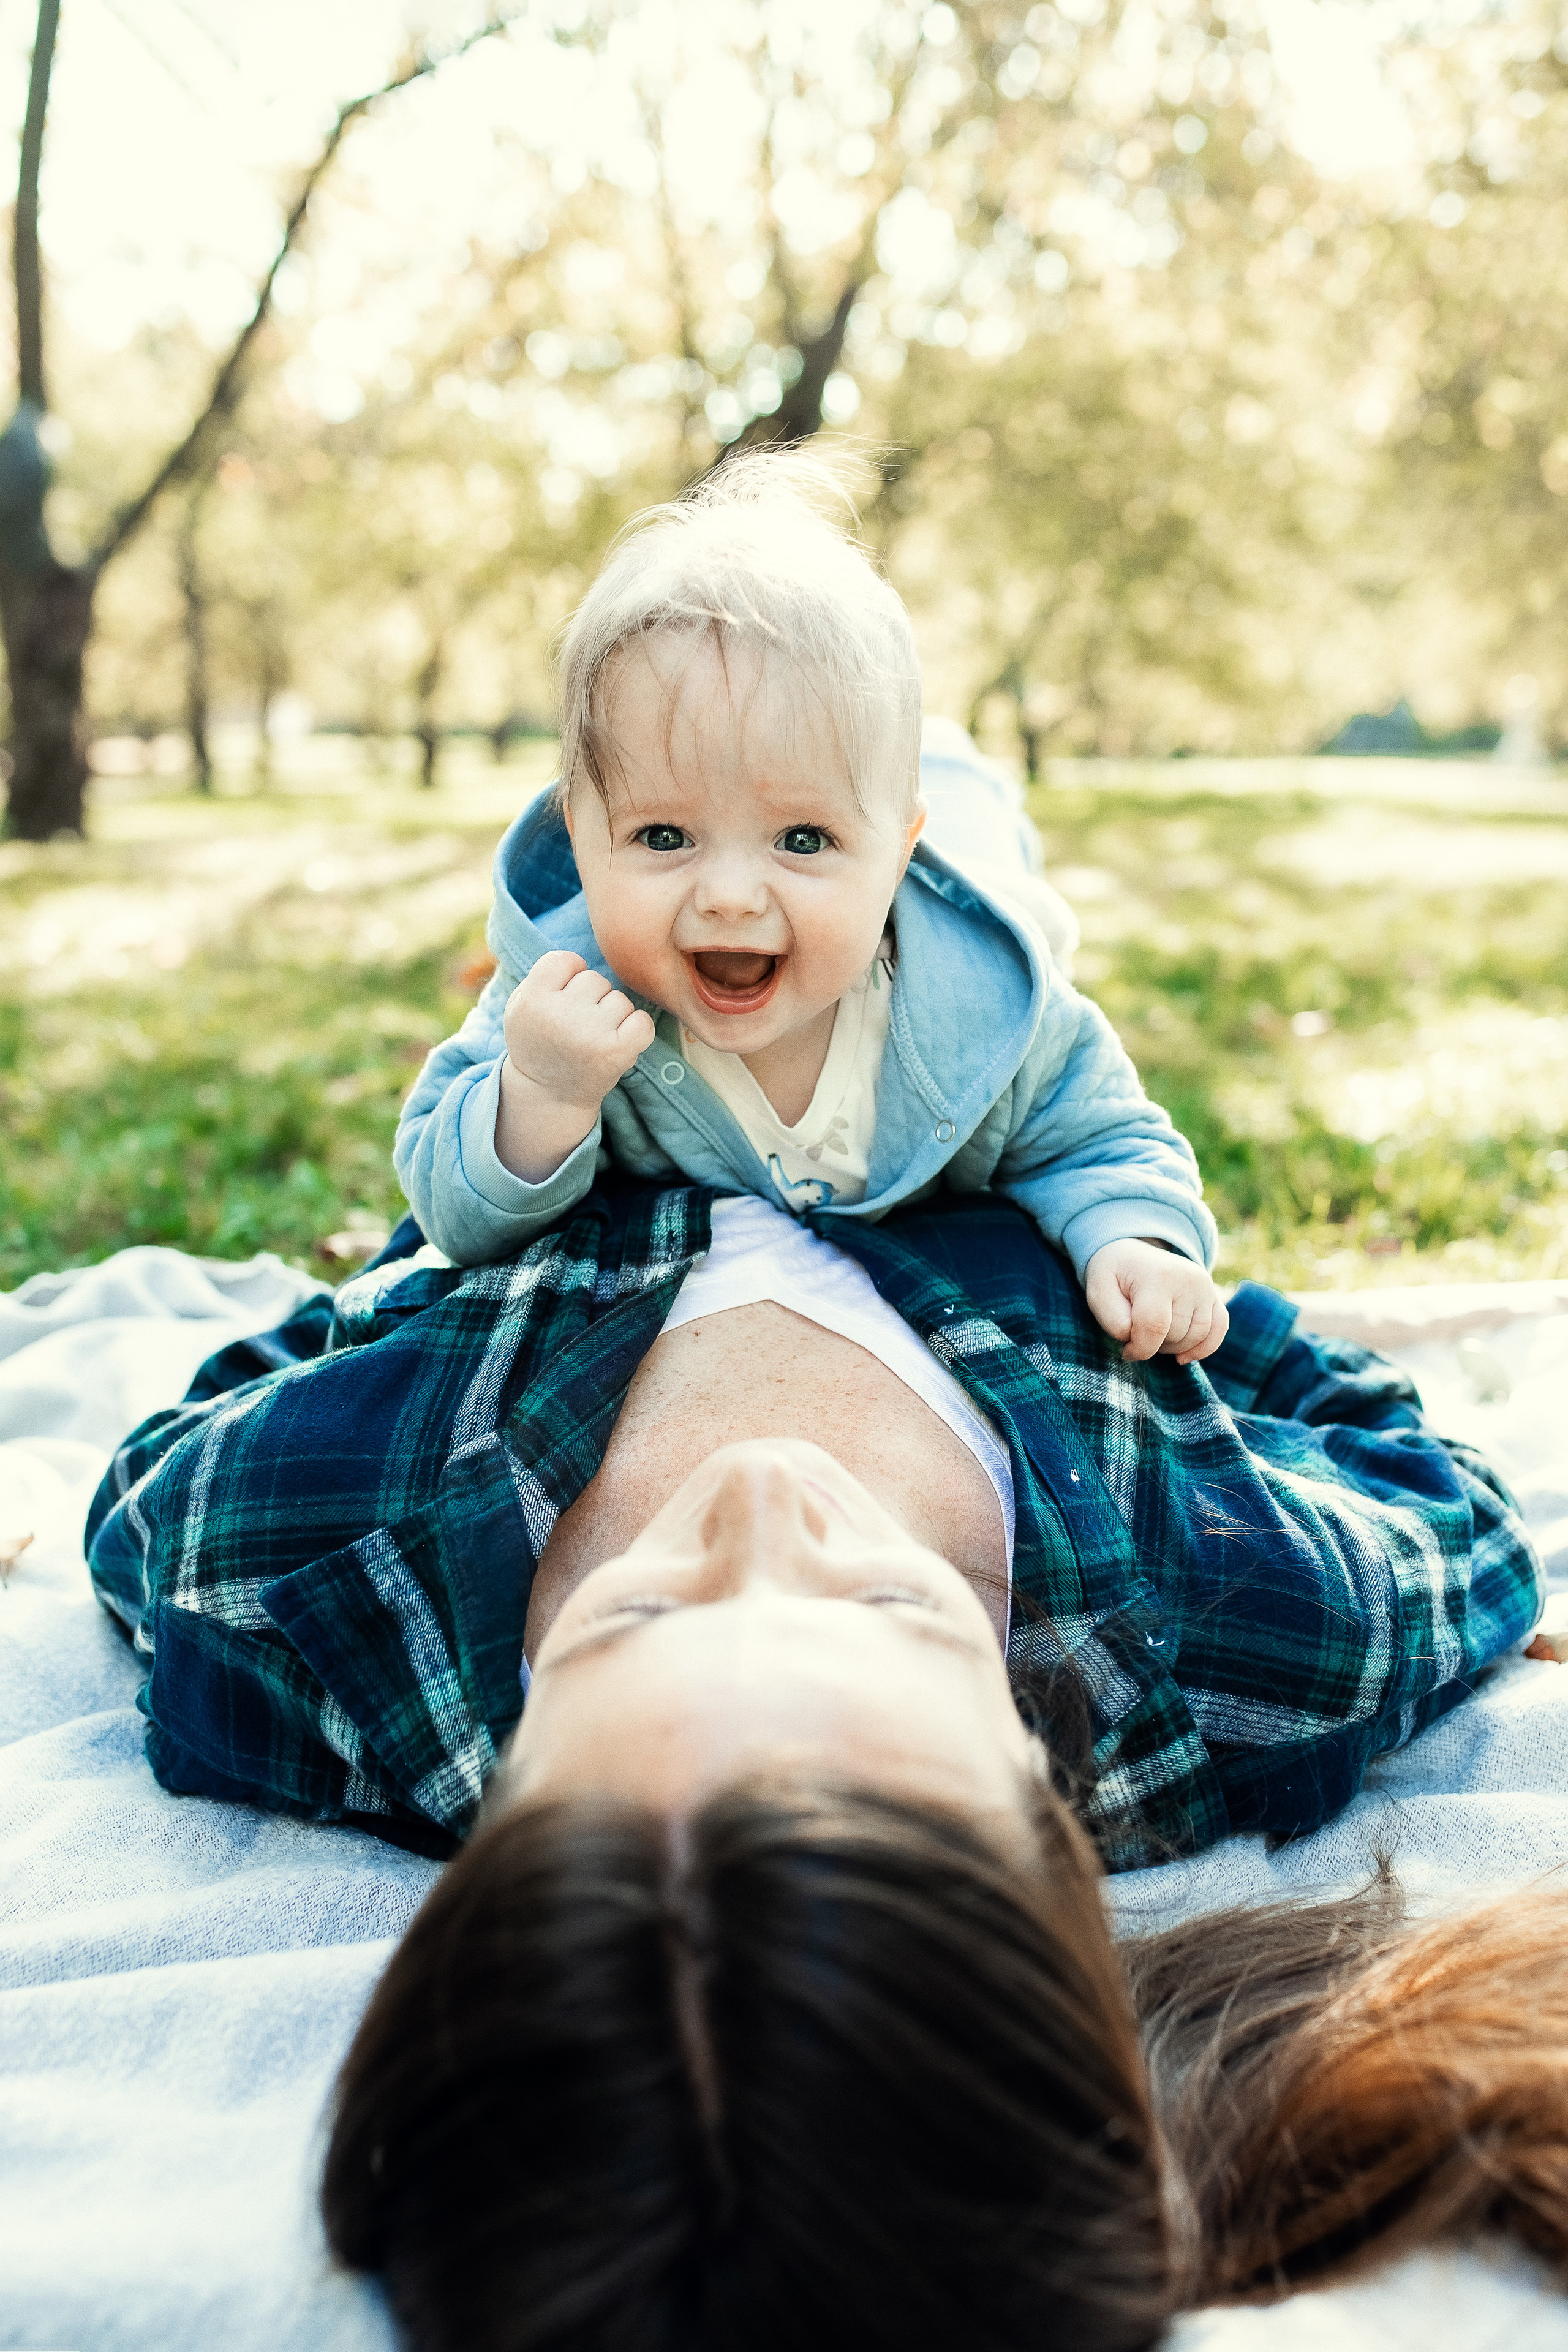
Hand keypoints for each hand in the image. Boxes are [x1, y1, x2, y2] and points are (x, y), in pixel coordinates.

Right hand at [496, 950, 655, 1183]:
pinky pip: (643, 1020)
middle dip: (590, 998)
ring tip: (591, 1038)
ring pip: (619, 999)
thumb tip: (584, 956)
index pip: (566, 960)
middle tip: (575, 1025)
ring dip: (611, 1016)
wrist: (549, 1095)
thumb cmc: (538, 1041)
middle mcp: (559, 1015)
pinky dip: (636, 1029)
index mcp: (532, 999)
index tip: (561, 999)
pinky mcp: (617, 1052)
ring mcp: (590, 1034)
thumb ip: (545, 974)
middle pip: (595, 979)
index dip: (568, 977)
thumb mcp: (521, 1005)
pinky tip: (617, 1042)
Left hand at [1084, 1238, 1229, 1365]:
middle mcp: (1188, 1280)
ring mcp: (1205, 1287)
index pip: (1154, 1328)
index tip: (1126, 1349)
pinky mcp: (1213, 1295)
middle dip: (1153, 1343)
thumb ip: (1114, 1322)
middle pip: (1175, 1335)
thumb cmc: (1114, 1277)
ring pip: (1196, 1337)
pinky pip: (1219, 1329)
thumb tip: (1138, 1343)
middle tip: (1137, 1329)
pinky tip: (1184, 1356)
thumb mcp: (1098, 1294)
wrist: (1131, 1255)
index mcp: (1157, 1277)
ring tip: (1154, 1333)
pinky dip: (1204, 1347)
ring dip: (1173, 1346)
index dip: (1138, 1348)